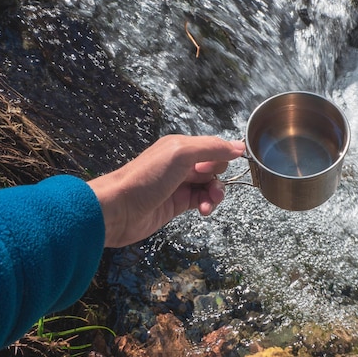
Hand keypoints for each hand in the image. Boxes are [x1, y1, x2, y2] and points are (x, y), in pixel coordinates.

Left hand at [88, 135, 244, 247]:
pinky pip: (201, 201)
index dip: (220, 157)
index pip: (213, 147)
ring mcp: (179, 184)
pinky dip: (207, 205)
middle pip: (214, 167)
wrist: (119, 209)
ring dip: (215, 194)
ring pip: (210, 186)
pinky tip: (203, 210)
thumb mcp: (180, 154)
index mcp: (180, 146)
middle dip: (219, 177)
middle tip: (208, 185)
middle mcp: (181, 163)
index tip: (212, 168)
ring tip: (209, 202)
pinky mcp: (177, 203)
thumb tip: (239, 146)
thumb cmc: (145, 178)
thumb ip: (211, 148)